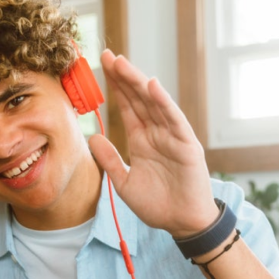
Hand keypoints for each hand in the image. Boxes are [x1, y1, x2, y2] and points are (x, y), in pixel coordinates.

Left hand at [89, 49, 218, 237]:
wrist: (180, 223)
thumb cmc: (156, 204)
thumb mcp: (124, 182)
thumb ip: (109, 160)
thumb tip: (92, 138)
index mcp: (142, 140)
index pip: (127, 108)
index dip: (115, 89)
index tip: (101, 69)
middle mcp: (157, 133)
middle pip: (138, 99)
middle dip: (123, 77)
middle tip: (107, 55)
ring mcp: (172, 137)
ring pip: (154, 104)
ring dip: (138, 83)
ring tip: (122, 64)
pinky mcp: (186, 146)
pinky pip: (174, 121)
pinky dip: (164, 103)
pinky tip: (152, 86)